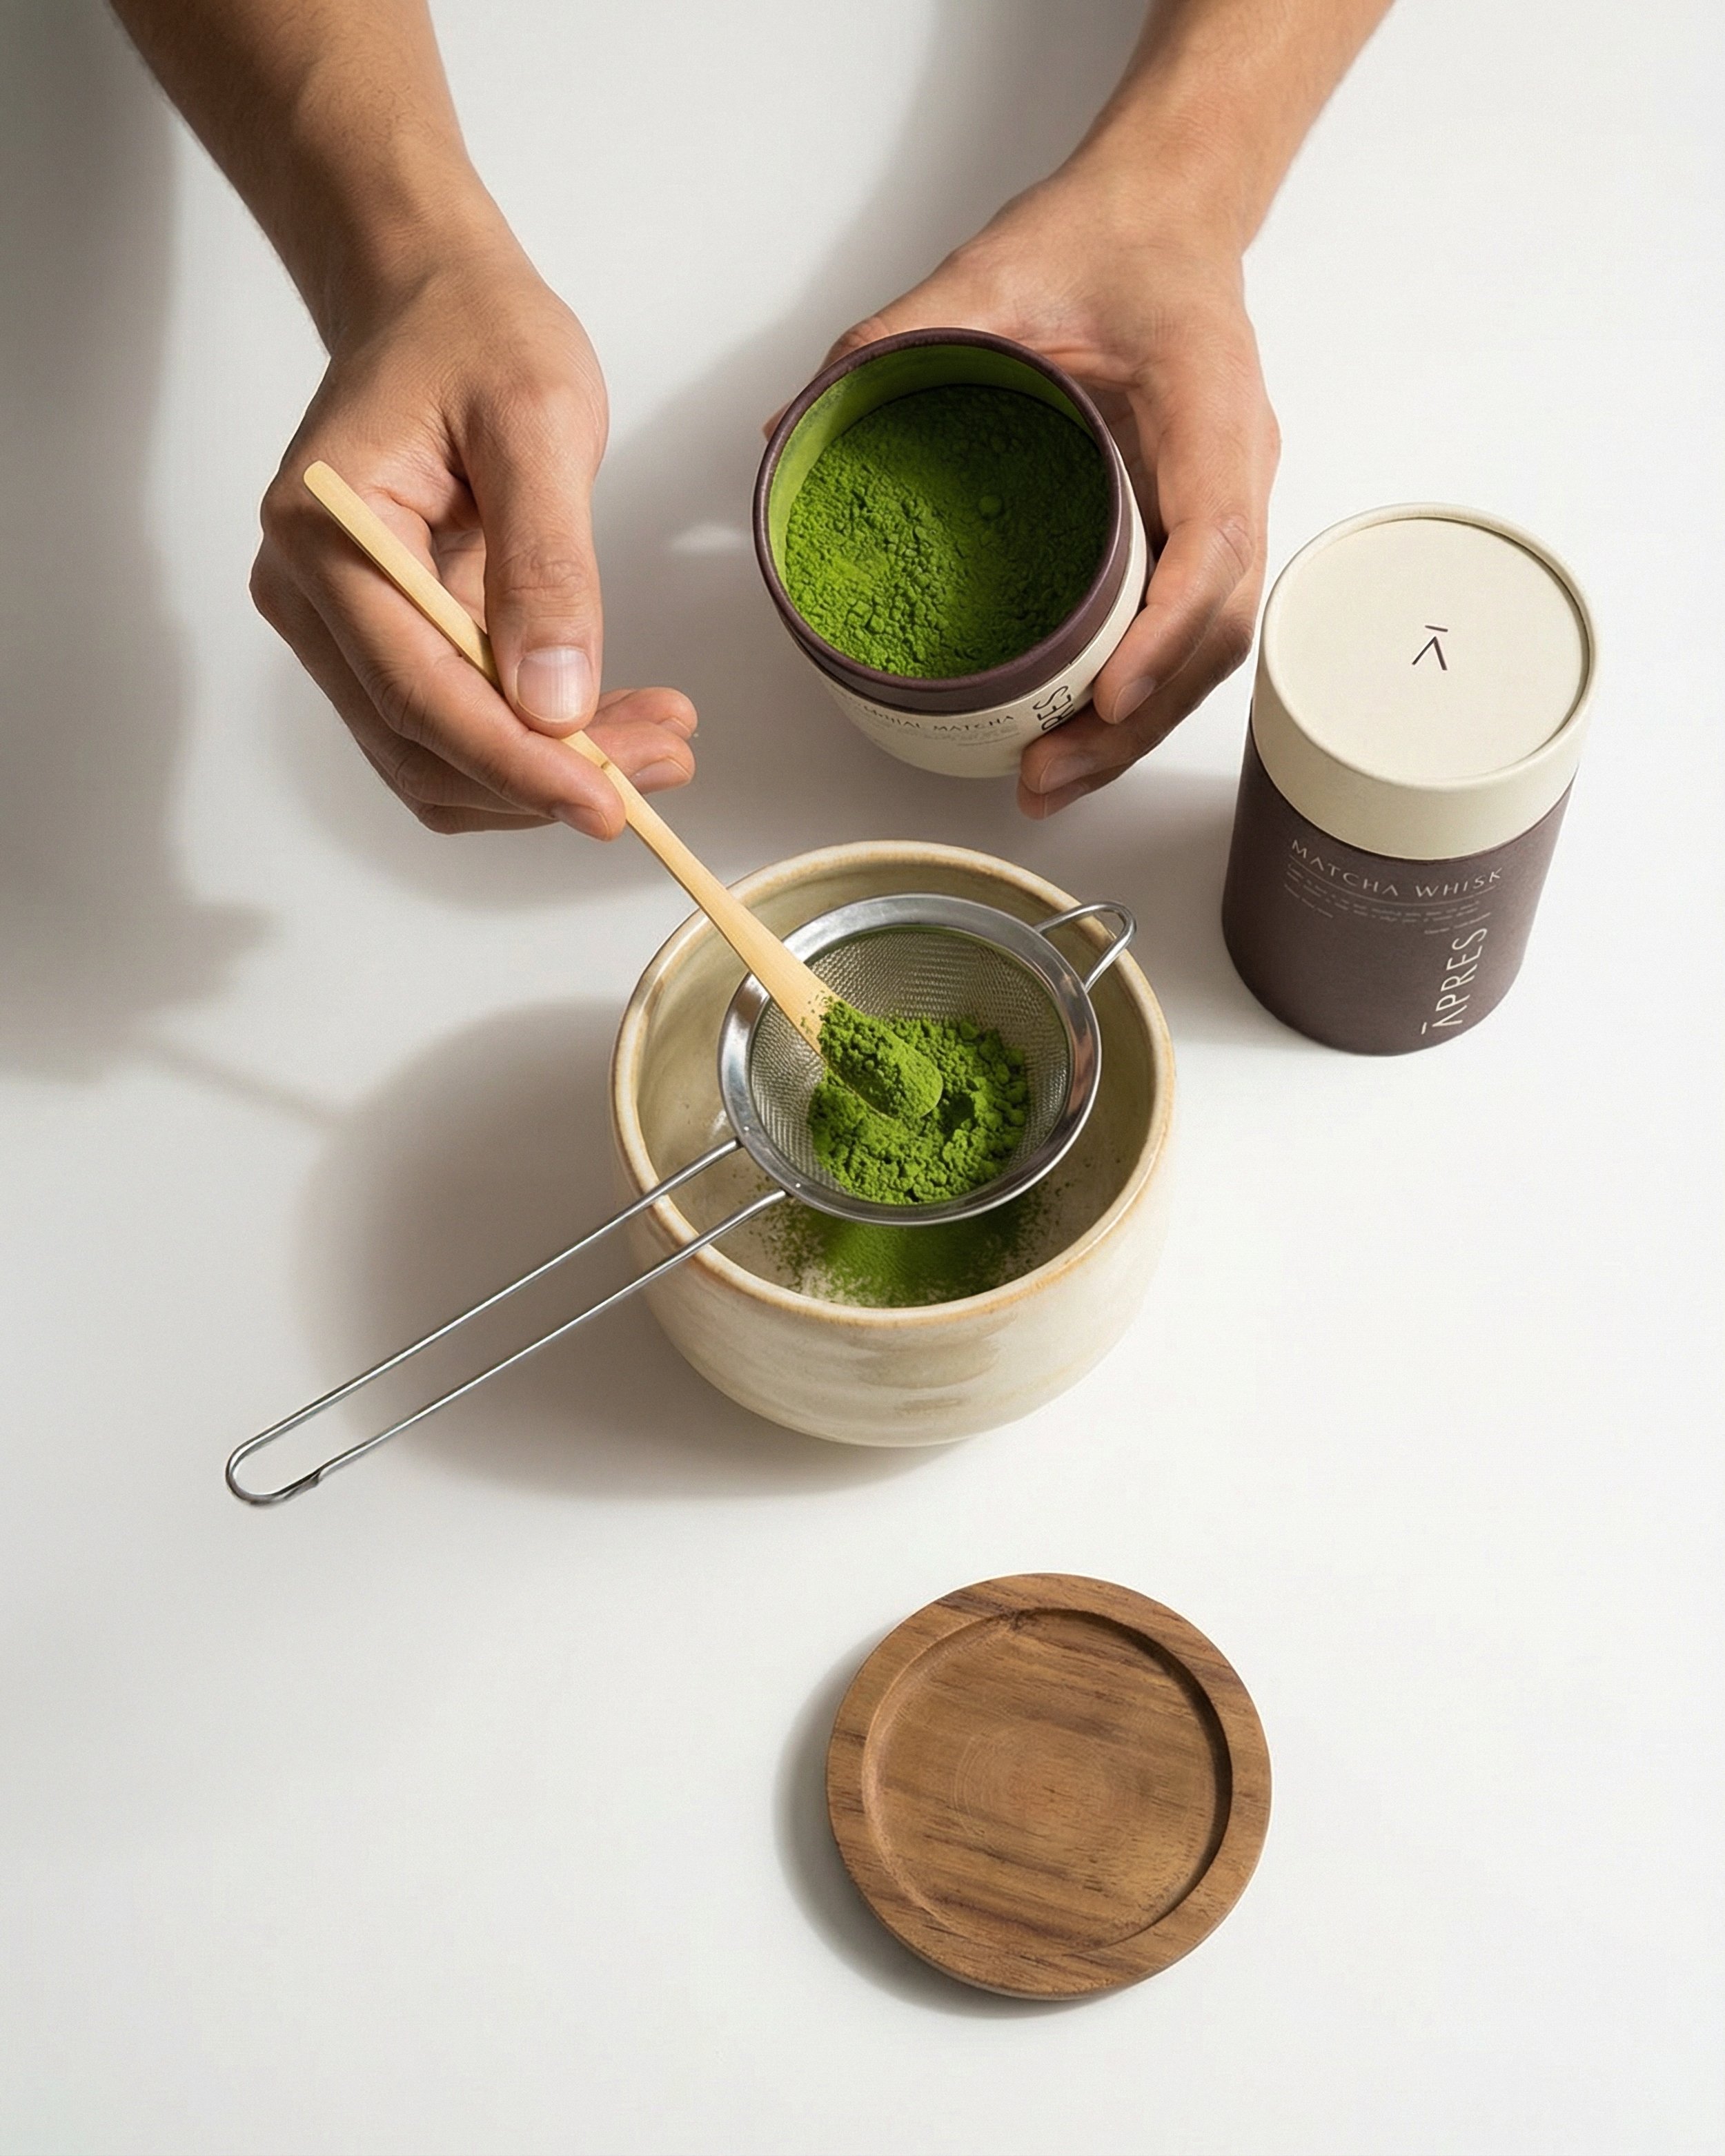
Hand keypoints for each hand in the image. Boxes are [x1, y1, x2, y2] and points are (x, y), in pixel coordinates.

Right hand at [252, 243, 694, 836]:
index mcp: (326, 532)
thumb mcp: (538, 422)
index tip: (608, 802)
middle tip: (666, 763)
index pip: (417, 692)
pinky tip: (613, 725)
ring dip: (544, 776)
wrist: (434, 302)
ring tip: (659, 745)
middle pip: (421, 745)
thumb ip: (546, 564)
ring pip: (435, 760)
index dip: (514, 763)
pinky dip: (532, 747)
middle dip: (544, 778)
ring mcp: (339, 627)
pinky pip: (452, 728)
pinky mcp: (382, 641)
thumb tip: (553, 703)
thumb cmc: (477, 335)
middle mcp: (310, 596)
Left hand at [821, 163, 1277, 816]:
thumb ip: (892, 339)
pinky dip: (1135, 694)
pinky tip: (1075, 736)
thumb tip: (790, 426)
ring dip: (1134, 729)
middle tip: (1044, 777)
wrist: (1163, 213)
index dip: (1164, 631)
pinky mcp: (1200, 527)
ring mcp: (1227, 503)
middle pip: (1214, 629)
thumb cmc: (1100, 238)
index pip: (1213, 539)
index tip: (1104, 694)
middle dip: (1135, 720)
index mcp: (1207, 405)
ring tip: (1050, 780)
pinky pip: (1183, 630)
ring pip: (1206, 647)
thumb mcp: (988, 274)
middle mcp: (1235, 467)